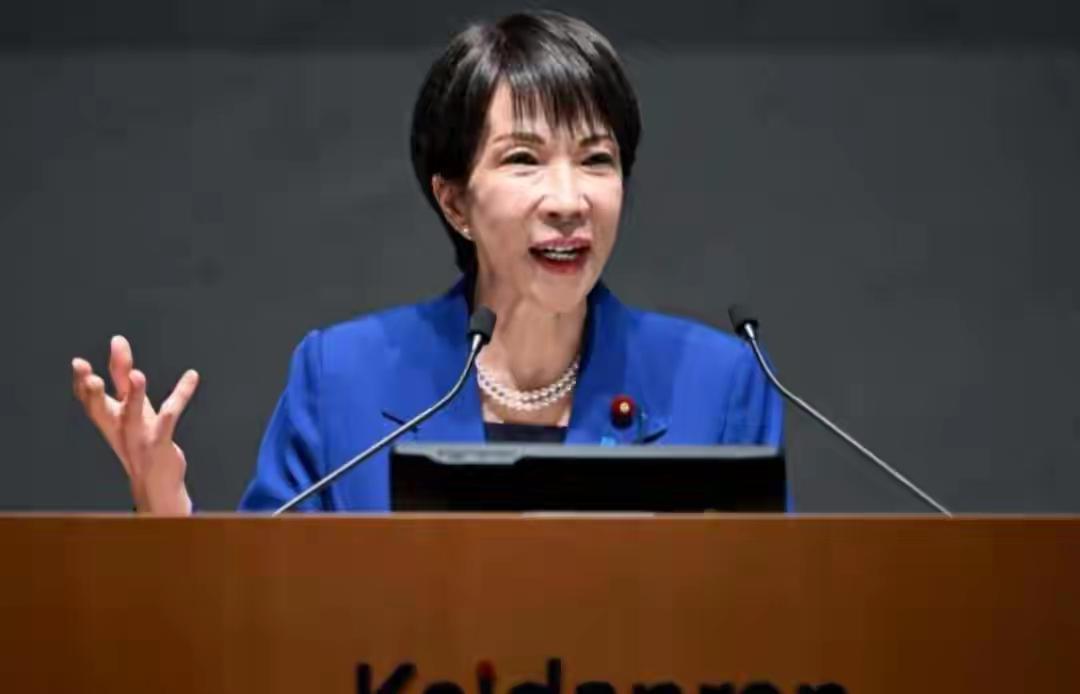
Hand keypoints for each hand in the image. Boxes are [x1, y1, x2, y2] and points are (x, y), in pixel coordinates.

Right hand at [71, 336, 199, 514]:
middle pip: (101, 409)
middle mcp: (120, 429)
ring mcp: (139, 438)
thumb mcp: (132, 411)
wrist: (155, 487)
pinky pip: (169, 419)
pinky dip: (180, 396)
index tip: (77, 362)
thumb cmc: (142, 443)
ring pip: (133, 415)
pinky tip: (190, 379)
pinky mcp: (160, 445)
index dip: (81, 383)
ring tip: (137, 374)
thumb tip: (122, 350)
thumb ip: (125, 382)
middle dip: (93, 392)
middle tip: (90, 376)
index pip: (90, 401)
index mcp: (110, 420)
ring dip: (134, 395)